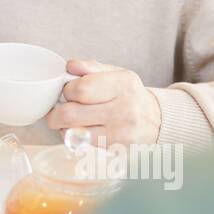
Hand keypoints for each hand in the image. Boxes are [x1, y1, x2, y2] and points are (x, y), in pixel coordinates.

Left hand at [45, 59, 161, 146]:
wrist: (158, 120)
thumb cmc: (130, 95)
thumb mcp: (116, 73)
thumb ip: (90, 67)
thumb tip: (69, 66)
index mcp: (123, 83)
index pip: (81, 89)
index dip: (67, 90)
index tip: (67, 91)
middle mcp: (124, 108)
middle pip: (70, 113)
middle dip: (56, 112)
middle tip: (58, 109)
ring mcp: (120, 131)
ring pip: (72, 131)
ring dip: (62, 126)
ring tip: (66, 120)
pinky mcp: (116, 147)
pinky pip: (82, 143)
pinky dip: (73, 136)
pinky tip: (79, 130)